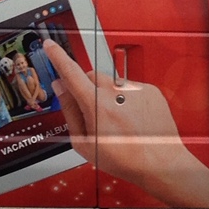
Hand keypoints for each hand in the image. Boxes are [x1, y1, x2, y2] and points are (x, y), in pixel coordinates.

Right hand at [42, 39, 208, 208]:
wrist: (158, 163)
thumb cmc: (123, 158)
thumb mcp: (84, 143)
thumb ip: (69, 111)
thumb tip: (61, 88)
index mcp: (96, 105)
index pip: (71, 72)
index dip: (58, 56)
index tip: (50, 46)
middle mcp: (117, 92)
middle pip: (92, 76)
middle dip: (87, 88)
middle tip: (92, 111)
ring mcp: (135, 89)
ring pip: (112, 82)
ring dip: (109, 95)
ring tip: (117, 120)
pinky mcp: (150, 90)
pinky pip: (130, 87)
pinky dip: (127, 99)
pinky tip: (131, 118)